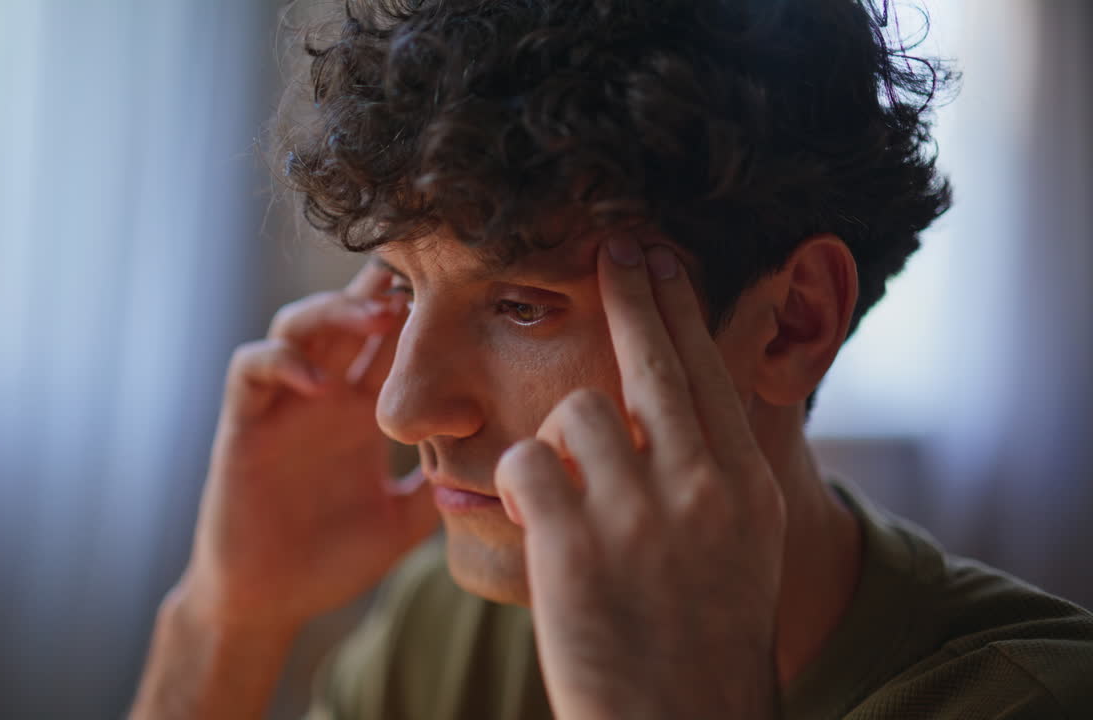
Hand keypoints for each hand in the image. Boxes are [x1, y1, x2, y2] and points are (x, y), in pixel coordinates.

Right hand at [181, 261, 439, 630]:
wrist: (271, 602)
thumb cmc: (334, 560)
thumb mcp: (404, 520)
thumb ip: (439, 486)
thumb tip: (500, 465)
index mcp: (365, 409)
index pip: (393, 338)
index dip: (420, 309)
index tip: (464, 292)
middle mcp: (325, 394)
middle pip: (348, 312)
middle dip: (382, 288)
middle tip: (424, 281)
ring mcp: (282, 403)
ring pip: (299, 322)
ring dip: (337, 309)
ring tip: (380, 317)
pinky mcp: (243, 423)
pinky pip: (250, 367)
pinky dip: (281, 362)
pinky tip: (321, 384)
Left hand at [494, 237, 786, 718]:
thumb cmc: (702, 647)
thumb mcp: (739, 552)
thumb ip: (715, 478)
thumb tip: (684, 409)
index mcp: (745, 488)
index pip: (708, 371)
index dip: (679, 307)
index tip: (658, 259)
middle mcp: (702, 489)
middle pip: (656, 358)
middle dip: (632, 291)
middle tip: (613, 246)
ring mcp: (639, 516)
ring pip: (575, 412)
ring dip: (552, 440)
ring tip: (555, 492)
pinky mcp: (575, 547)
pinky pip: (527, 466)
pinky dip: (519, 485)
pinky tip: (531, 519)